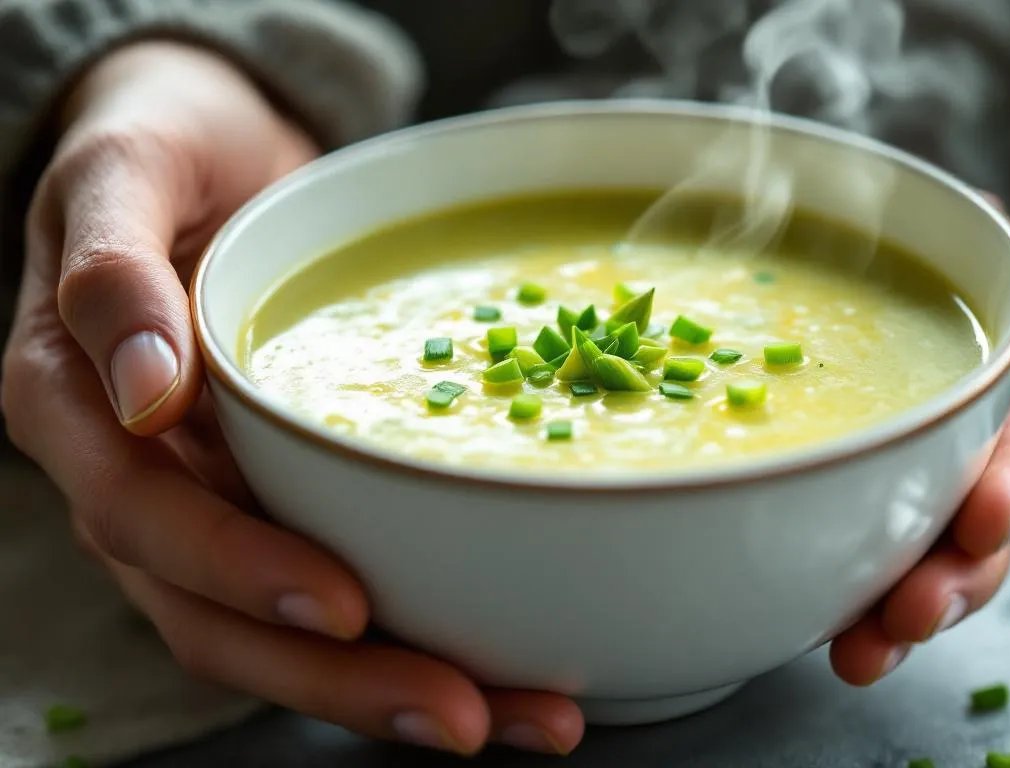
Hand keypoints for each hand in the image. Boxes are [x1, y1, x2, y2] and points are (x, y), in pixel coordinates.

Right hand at [1, 42, 580, 755]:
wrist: (212, 151)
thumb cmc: (161, 149)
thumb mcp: (123, 171)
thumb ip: (112, 272)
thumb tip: (140, 390)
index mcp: (75, 411)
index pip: (145, 520)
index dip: (238, 571)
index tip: (338, 605)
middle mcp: (141, 482)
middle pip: (221, 620)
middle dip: (341, 680)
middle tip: (465, 713)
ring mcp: (213, 504)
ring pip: (283, 636)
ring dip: (396, 686)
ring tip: (522, 718)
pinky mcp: (282, 503)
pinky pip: (335, 590)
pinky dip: (415, 635)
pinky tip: (507, 666)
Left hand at [828, 226, 1009, 684]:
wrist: (811, 277)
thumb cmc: (894, 262)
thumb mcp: (948, 233)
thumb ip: (999, 251)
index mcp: (992, 400)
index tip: (987, 517)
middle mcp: (959, 462)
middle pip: (977, 540)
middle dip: (956, 582)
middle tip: (914, 611)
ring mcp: (907, 503)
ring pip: (925, 577)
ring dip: (903, 621)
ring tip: (864, 653)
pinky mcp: (852, 527)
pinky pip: (859, 583)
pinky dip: (848, 619)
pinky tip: (826, 646)